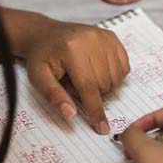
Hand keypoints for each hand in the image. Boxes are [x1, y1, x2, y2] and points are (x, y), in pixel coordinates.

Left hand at [23, 18, 129, 134]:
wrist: (45, 34)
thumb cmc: (42, 58)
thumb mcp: (38, 78)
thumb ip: (54, 96)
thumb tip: (71, 114)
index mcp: (72, 50)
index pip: (88, 87)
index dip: (95, 110)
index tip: (102, 128)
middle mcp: (92, 40)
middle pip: (104, 84)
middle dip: (91, 93)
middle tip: (72, 83)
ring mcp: (104, 37)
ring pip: (116, 78)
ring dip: (103, 85)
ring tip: (83, 75)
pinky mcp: (112, 37)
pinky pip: (124, 67)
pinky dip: (114, 75)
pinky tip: (97, 70)